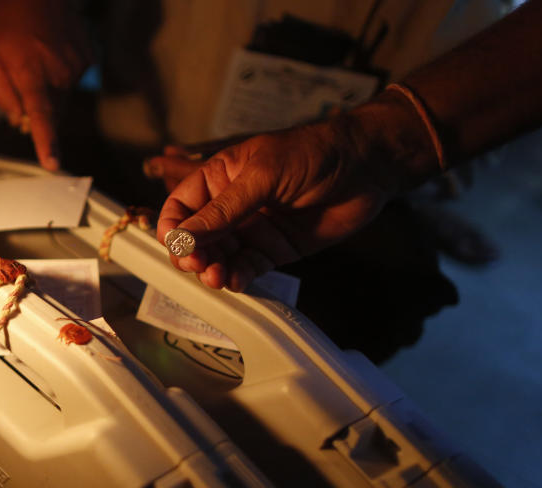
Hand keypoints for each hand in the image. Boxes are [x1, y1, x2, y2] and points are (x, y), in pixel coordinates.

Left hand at [0, 0, 91, 170]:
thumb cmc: (6, 26)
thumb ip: (2, 94)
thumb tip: (19, 121)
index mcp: (31, 74)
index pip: (41, 116)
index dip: (47, 142)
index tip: (53, 164)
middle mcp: (58, 73)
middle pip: (53, 112)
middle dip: (40, 109)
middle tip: (25, 80)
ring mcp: (77, 66)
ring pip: (64, 97)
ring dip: (50, 89)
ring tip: (37, 59)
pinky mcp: (88, 59)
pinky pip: (74, 81)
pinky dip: (62, 75)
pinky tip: (51, 53)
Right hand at [156, 118, 400, 291]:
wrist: (368, 166)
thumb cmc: (313, 153)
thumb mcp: (262, 176)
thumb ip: (224, 210)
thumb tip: (182, 237)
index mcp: (219, 178)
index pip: (180, 208)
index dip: (172, 229)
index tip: (178, 246)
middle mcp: (231, 206)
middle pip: (195, 239)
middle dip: (192, 255)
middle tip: (199, 266)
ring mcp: (251, 229)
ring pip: (219, 257)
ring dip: (213, 270)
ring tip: (218, 277)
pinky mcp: (274, 250)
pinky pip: (247, 268)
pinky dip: (238, 277)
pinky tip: (235, 280)